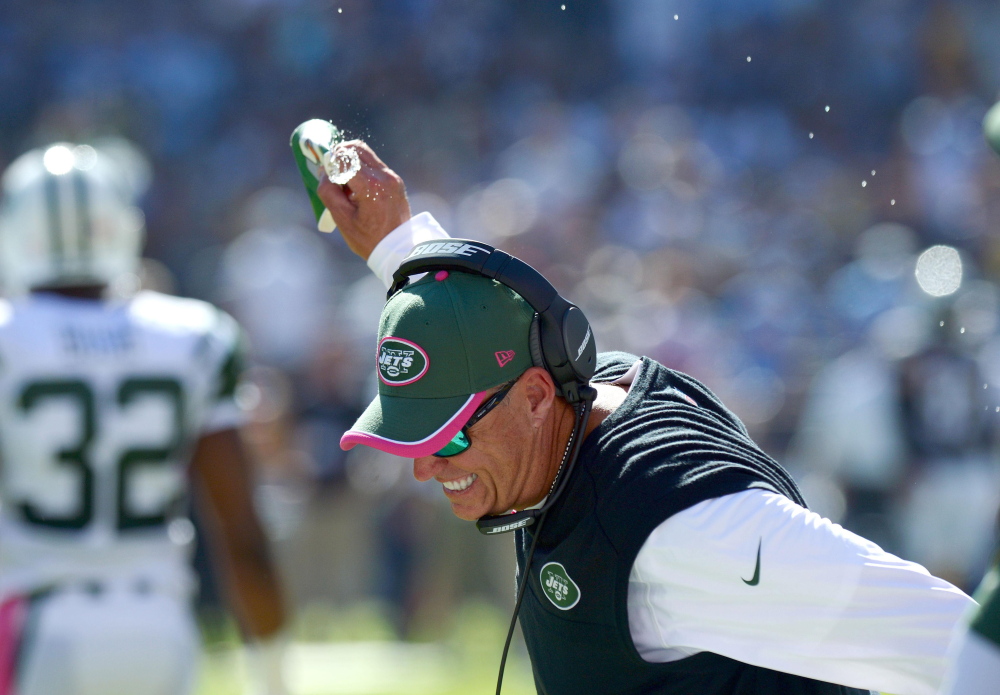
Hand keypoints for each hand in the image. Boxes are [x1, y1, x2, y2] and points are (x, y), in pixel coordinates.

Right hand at [316, 140, 411, 260]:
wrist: (399, 249)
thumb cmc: (369, 239)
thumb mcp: (342, 218)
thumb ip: (329, 192)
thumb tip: (324, 172)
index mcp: (371, 186)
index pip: (345, 157)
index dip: (330, 163)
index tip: (325, 176)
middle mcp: (385, 176)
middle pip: (357, 148)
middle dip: (340, 155)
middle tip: (332, 172)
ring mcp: (392, 177)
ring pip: (366, 155)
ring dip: (351, 162)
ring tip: (345, 184)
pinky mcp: (395, 181)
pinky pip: (374, 166)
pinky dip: (361, 170)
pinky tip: (356, 189)